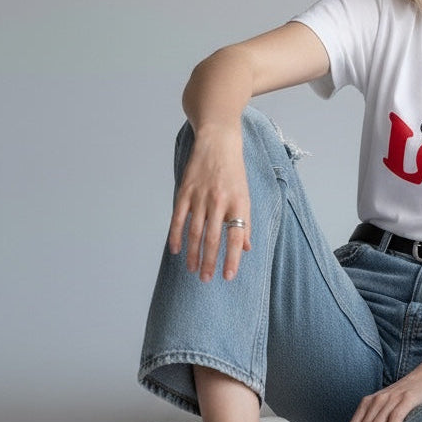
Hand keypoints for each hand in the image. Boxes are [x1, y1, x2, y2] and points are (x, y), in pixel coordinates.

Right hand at [167, 126, 251, 281]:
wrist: (218, 142)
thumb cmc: (234, 172)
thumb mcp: (245, 195)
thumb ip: (245, 222)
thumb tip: (245, 248)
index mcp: (239, 203)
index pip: (236, 237)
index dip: (232, 259)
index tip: (228, 277)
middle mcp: (220, 201)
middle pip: (213, 238)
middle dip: (209, 262)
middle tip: (205, 279)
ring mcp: (201, 196)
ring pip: (194, 232)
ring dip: (192, 254)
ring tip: (192, 269)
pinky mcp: (185, 191)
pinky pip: (178, 218)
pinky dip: (176, 235)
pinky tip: (176, 250)